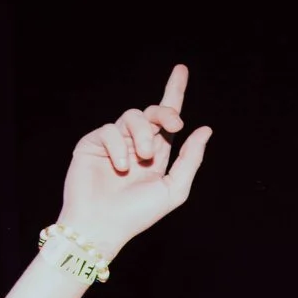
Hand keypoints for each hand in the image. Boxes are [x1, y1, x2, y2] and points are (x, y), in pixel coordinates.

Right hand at [56, 64, 211, 256]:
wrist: (102, 227)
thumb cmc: (137, 215)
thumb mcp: (173, 189)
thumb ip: (190, 159)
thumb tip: (204, 130)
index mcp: (156, 155)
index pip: (166, 120)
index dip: (174, 92)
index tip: (181, 70)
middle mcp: (135, 145)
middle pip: (152, 113)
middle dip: (164, 113)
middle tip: (173, 124)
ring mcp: (113, 143)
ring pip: (131, 117)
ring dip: (142, 134)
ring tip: (143, 159)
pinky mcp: (92, 144)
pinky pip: (109, 130)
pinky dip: (118, 147)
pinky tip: (121, 166)